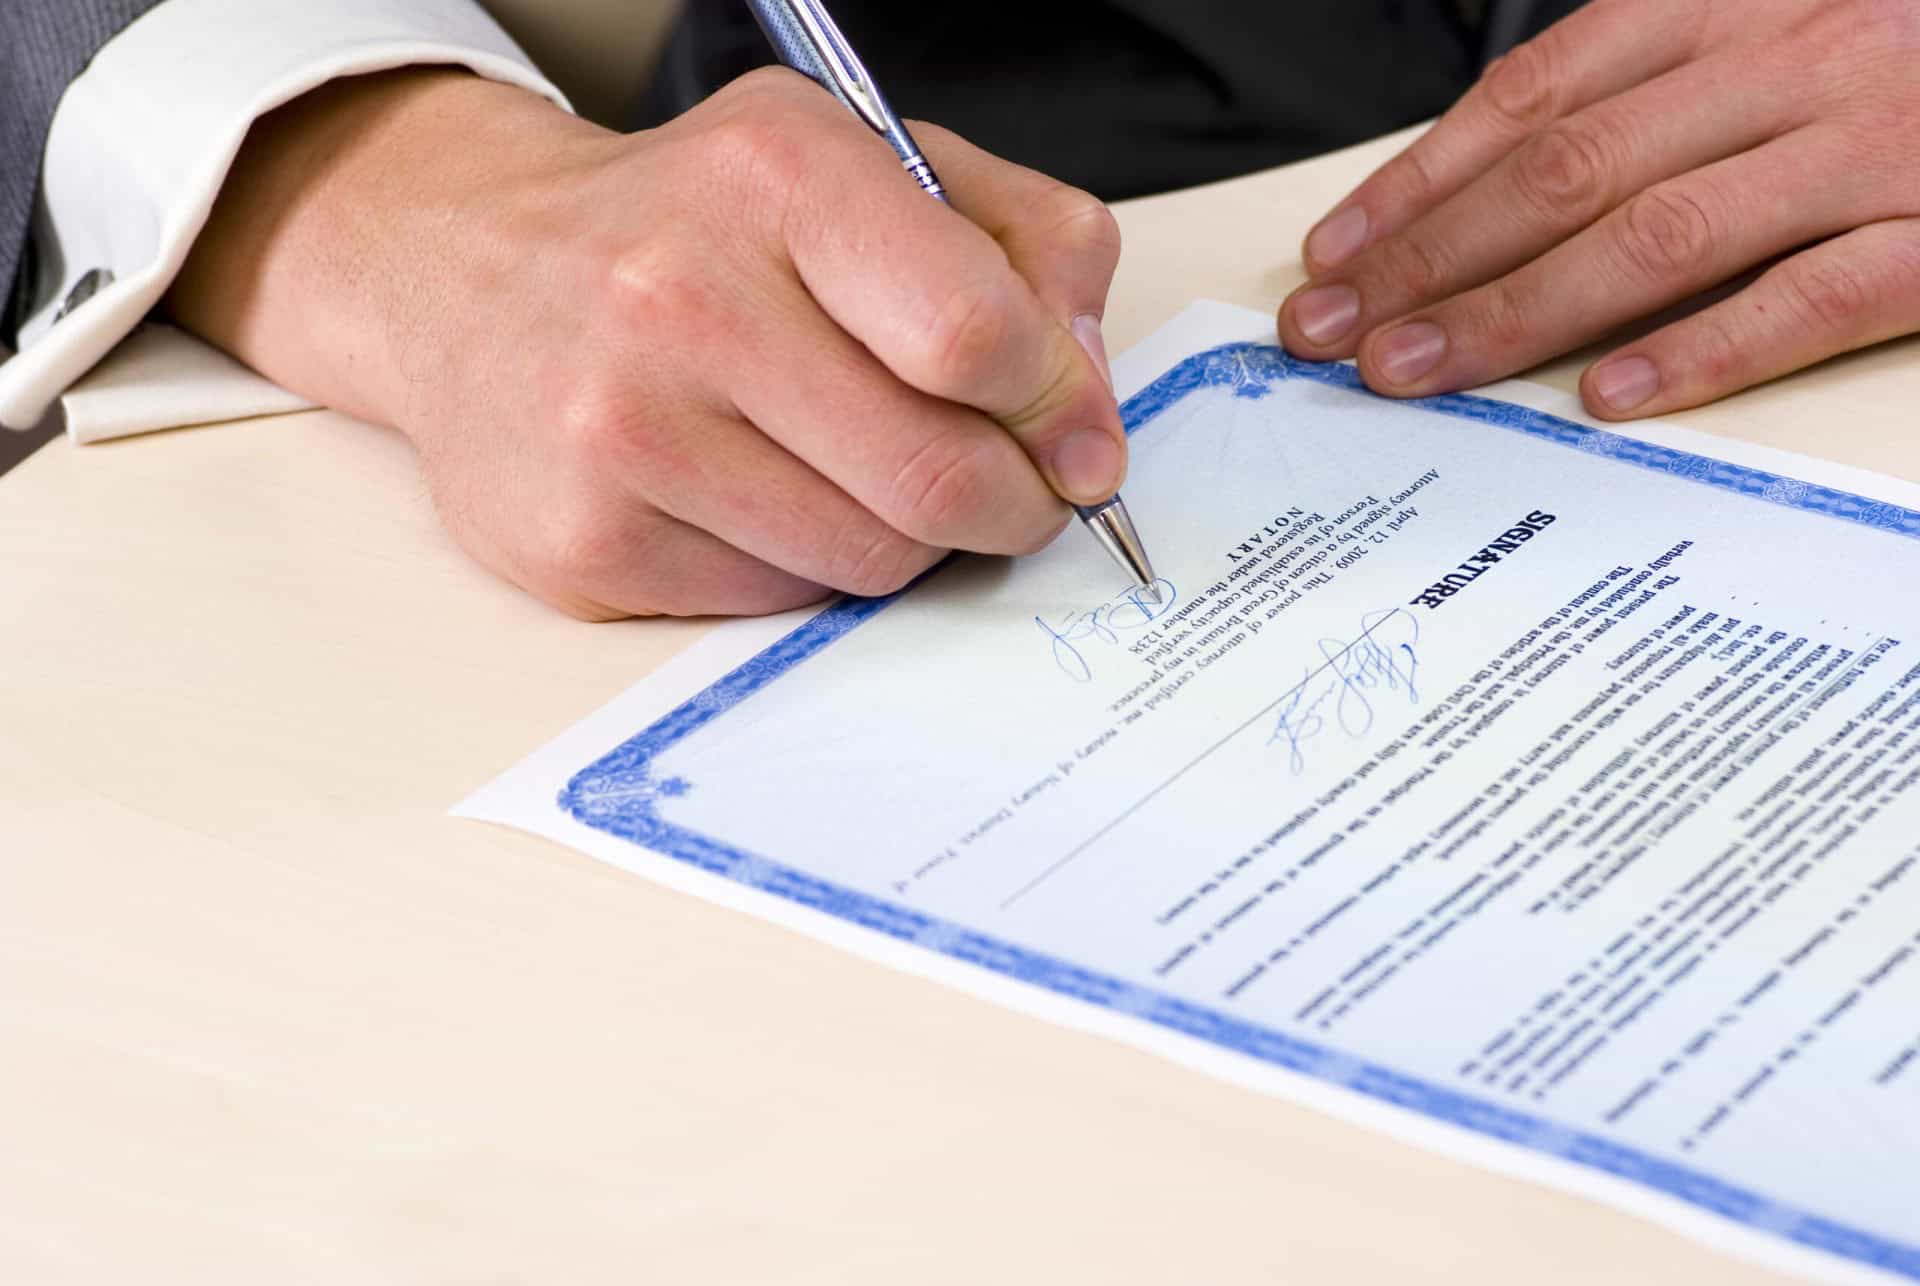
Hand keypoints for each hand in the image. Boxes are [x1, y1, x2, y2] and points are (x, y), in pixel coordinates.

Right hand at [169, 69, 1124, 618]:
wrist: (478, 278)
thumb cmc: (703, 226)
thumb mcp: (870, 167)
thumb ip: (1024, 246)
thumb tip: (1088, 406)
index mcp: (776, 176)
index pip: (975, 336)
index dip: (1057, 407)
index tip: (1073, 437)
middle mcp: (678, 297)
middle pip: (935, 478)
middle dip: (1010, 503)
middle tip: (1007, 490)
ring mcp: (618, 433)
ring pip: (869, 560)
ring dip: (910, 538)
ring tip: (866, 473)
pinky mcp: (584, 546)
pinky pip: (781, 605)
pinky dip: (809, 567)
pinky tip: (765, 497)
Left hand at [1278, 0, 1919, 419]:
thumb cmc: (1908, 49)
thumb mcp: (1780, 25)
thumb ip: (1658, 85)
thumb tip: (1499, 179)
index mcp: (1736, 4)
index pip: (1538, 96)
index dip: (1422, 179)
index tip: (1336, 254)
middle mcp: (1792, 63)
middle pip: (1570, 171)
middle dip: (1430, 259)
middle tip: (1333, 334)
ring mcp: (1870, 149)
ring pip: (1661, 234)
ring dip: (1519, 309)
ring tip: (1418, 370)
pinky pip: (1811, 295)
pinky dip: (1704, 348)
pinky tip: (1611, 397)